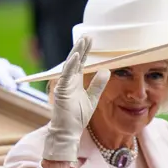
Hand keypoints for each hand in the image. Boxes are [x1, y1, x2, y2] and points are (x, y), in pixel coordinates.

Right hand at [43, 36, 110, 161]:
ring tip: (82, 41)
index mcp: (75, 82)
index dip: (86, 51)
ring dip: (76, 52)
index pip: (81, 63)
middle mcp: (69, 81)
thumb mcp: (92, 99)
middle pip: (75, 60)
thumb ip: (98, 85)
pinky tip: (76, 56)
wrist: (68, 131)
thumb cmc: (77, 117)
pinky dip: (70, 66)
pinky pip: (65, 75)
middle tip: (87, 35)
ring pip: (70, 65)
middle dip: (82, 48)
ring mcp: (64, 85)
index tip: (91, 40)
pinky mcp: (60, 90)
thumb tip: (106, 70)